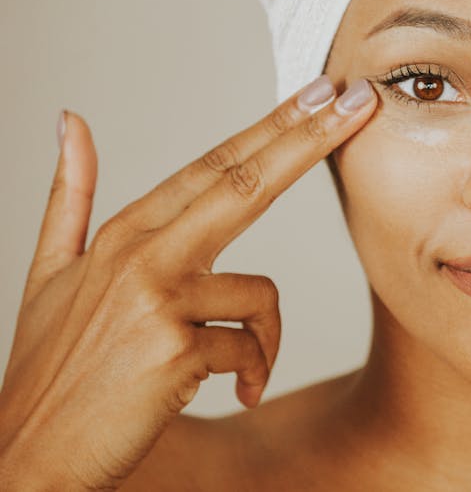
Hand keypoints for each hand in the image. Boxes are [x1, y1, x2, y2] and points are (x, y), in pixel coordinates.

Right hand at [0, 76, 376, 489]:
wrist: (30, 454)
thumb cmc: (54, 367)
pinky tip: (235, 392)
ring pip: (262, 292)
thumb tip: (71, 119)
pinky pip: (251, 347)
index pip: (214, 165)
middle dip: (309, 138)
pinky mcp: (174, 349)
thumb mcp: (51, 272)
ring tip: (238, 369)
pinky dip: (254, 371)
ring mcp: (157, 300)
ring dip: (266, 336)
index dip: (273, 127)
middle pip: (244, 183)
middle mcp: (141, 255)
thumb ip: (71, 195)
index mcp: (124, 233)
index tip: (320, 93)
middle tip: (359, 102)